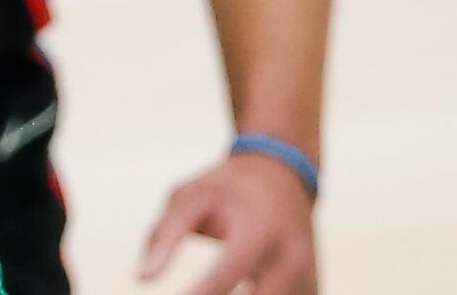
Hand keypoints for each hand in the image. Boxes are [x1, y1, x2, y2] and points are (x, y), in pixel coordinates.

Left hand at [140, 150, 318, 294]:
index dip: (201, 294)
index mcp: (258, 230)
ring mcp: (307, 276)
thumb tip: (143, 278)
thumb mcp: (189, 197)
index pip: (228, 272)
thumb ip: (165, 236)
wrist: (282, 174)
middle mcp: (290, 257)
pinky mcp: (312, 288)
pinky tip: (242, 292)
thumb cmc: (225, 189)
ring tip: (211, 291)